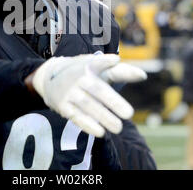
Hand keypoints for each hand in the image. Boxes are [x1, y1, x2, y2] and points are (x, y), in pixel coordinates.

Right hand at [32, 54, 146, 136]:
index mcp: (89, 66)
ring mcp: (70, 93)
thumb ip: (121, 72)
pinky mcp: (63, 106)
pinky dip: (87, 125)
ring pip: (87, 105)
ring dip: (103, 117)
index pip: (98, 63)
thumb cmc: (83, 73)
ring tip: (118, 128)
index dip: (105, 61)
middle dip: (112, 101)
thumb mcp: (99, 68)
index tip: (115, 60)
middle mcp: (78, 78)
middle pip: (96, 89)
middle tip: (129, 114)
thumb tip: (143, 76)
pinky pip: (76, 116)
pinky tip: (100, 132)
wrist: (50, 77)